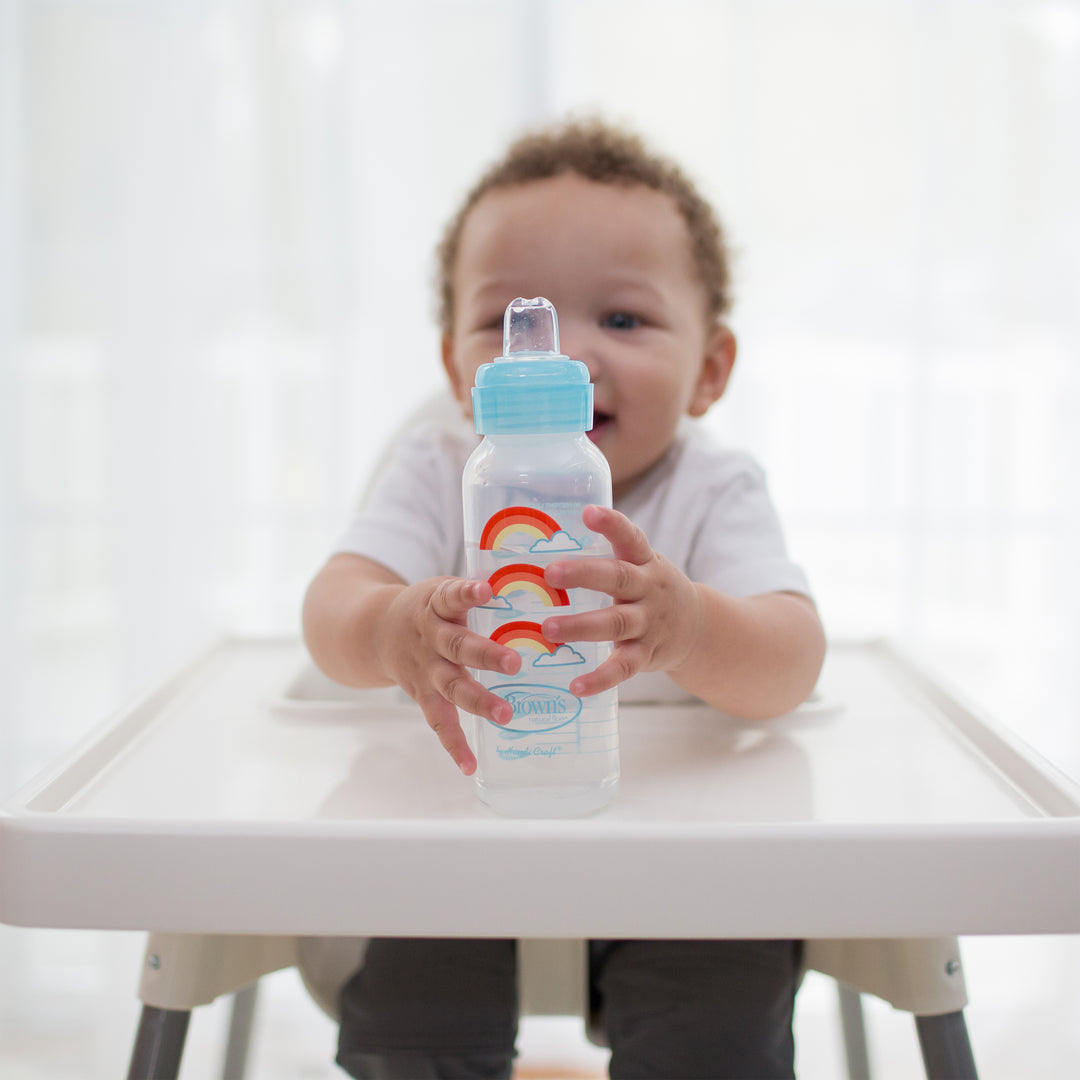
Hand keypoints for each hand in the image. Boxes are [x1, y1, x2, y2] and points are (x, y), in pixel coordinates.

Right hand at [378, 577, 521, 773]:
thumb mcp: (443, 590)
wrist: (376, 630)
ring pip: (451, 687)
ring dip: (478, 702)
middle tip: (515, 663)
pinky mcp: (422, 695)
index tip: (486, 589)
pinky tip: (470, 765)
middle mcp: (431, 638)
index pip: (450, 596)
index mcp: (437, 606)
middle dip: (486, 656)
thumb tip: (538, 581)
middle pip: (458, 646)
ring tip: (505, 715)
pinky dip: (454, 745)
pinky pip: (438, 723)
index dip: (467, 593)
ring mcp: (426, 670)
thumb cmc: (428, 608)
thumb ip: (476, 593)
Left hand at [541, 505, 700, 696]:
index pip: (631, 537)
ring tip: (547, 629)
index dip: (612, 524)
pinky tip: (576, 686)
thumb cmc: (650, 589)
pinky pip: (624, 668)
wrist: (697, 627)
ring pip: (616, 623)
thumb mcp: (640, 565)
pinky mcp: (647, 655)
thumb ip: (604, 558)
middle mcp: (649, 589)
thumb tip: (537, 545)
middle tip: (549, 572)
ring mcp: (649, 623)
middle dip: (584, 575)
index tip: (589, 512)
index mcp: (644, 561)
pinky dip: (601, 679)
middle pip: (618, 578)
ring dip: (580, 626)